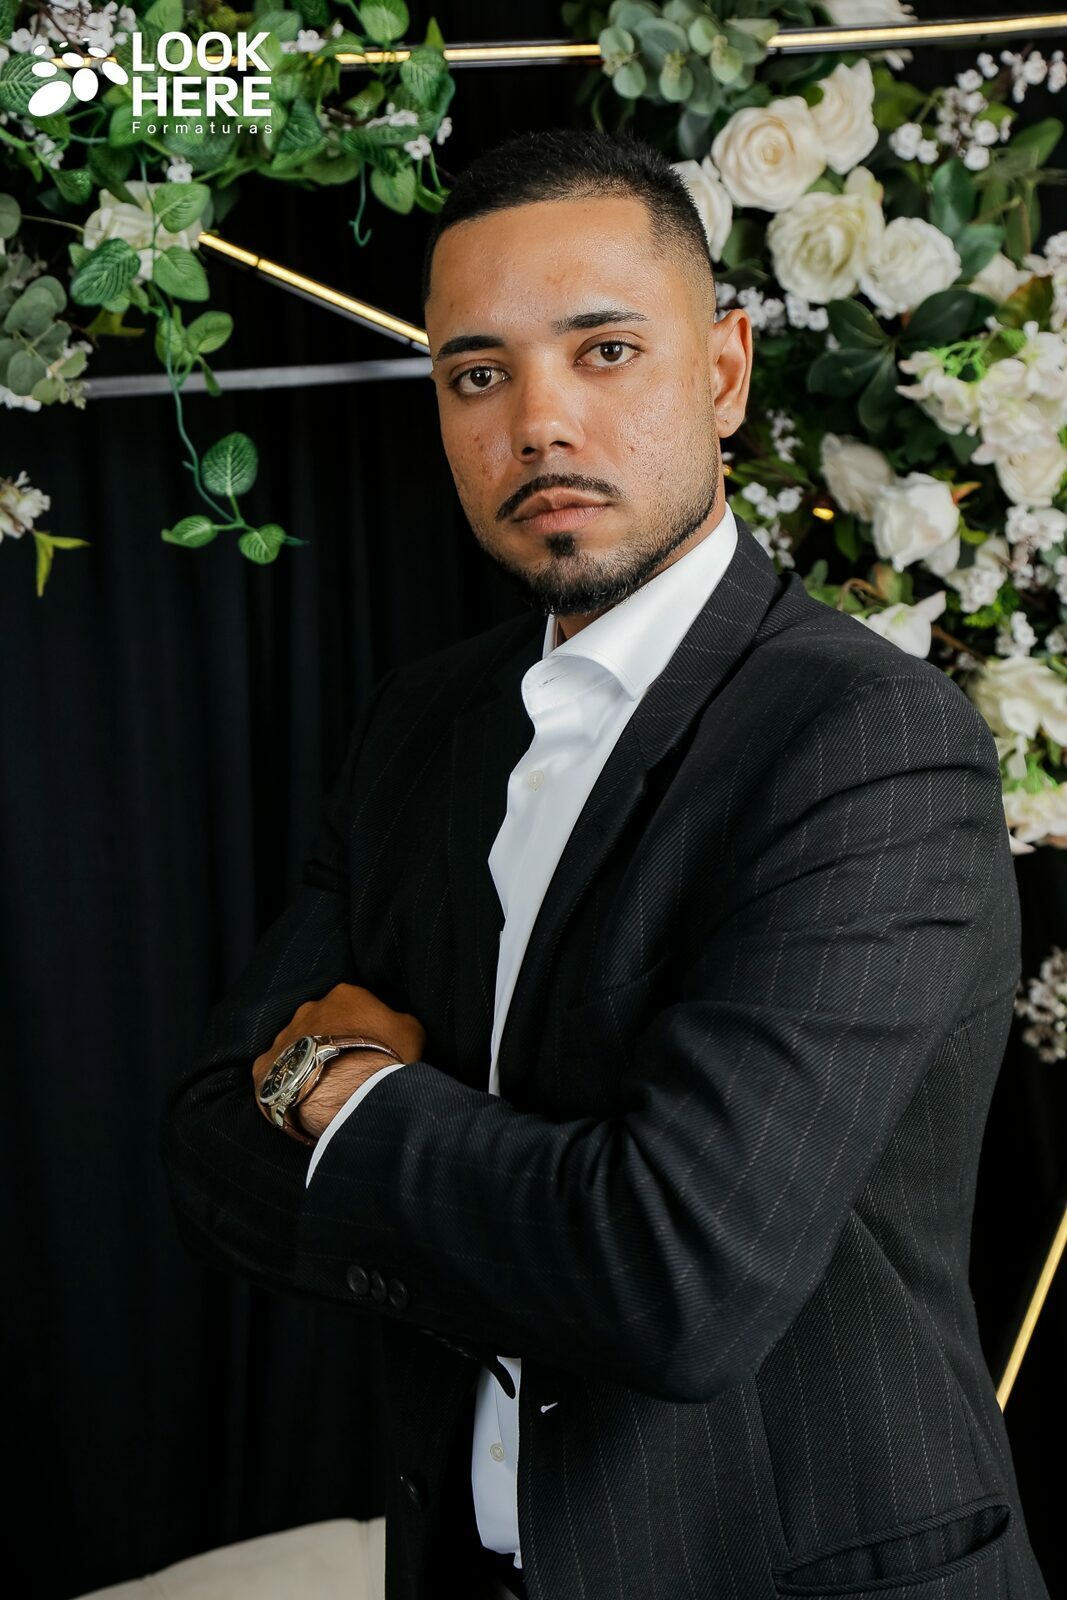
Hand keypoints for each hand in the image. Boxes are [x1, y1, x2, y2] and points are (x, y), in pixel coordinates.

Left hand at [252, 982, 425, 1140]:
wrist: (349, 1096)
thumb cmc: (384, 1059)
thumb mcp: (412, 1032)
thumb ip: (398, 1020)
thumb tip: (393, 1023)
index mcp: (344, 995)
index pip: (354, 1005)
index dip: (364, 1028)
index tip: (371, 1048)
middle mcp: (309, 1009)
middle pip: (321, 1022)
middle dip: (330, 1040)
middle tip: (347, 1067)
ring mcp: (283, 1037)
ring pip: (295, 1046)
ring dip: (306, 1060)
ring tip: (323, 1086)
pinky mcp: (264, 1067)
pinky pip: (274, 1072)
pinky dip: (284, 1081)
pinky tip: (298, 1097)